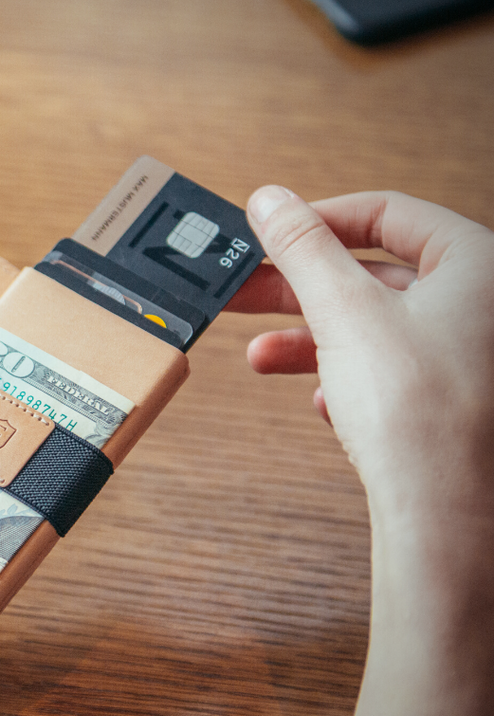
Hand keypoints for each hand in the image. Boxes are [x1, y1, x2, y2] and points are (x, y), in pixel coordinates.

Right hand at [232, 188, 493, 520]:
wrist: (446, 514)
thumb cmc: (420, 413)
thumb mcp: (343, 311)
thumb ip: (302, 248)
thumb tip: (270, 201)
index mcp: (476, 264)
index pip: (387, 214)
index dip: (319, 220)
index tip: (271, 235)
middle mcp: (481, 304)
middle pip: (373, 274)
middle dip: (301, 290)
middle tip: (246, 292)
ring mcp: (470, 355)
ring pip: (376, 328)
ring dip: (311, 341)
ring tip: (261, 358)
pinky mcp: (453, 401)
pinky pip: (391, 373)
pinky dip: (348, 380)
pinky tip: (326, 404)